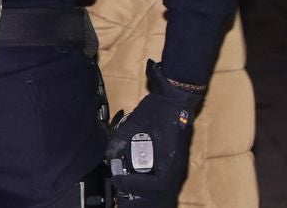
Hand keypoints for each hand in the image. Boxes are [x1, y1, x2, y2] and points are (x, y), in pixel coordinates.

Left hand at [108, 60, 203, 206]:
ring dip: (143, 187)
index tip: (118, 179)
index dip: (137, 185)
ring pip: (162, 185)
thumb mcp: (136, 122)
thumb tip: (110, 154)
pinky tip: (134, 174)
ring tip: (124, 181)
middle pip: (160, 189)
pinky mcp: (174, 159)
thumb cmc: (160, 109)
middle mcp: (176, 165)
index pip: (157, 184)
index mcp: (171, 157)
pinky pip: (162, 176)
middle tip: (119, 182)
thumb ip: (121, 139)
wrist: (176, 97)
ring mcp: (177, 163)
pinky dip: (148, 180)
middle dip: (138, 189)